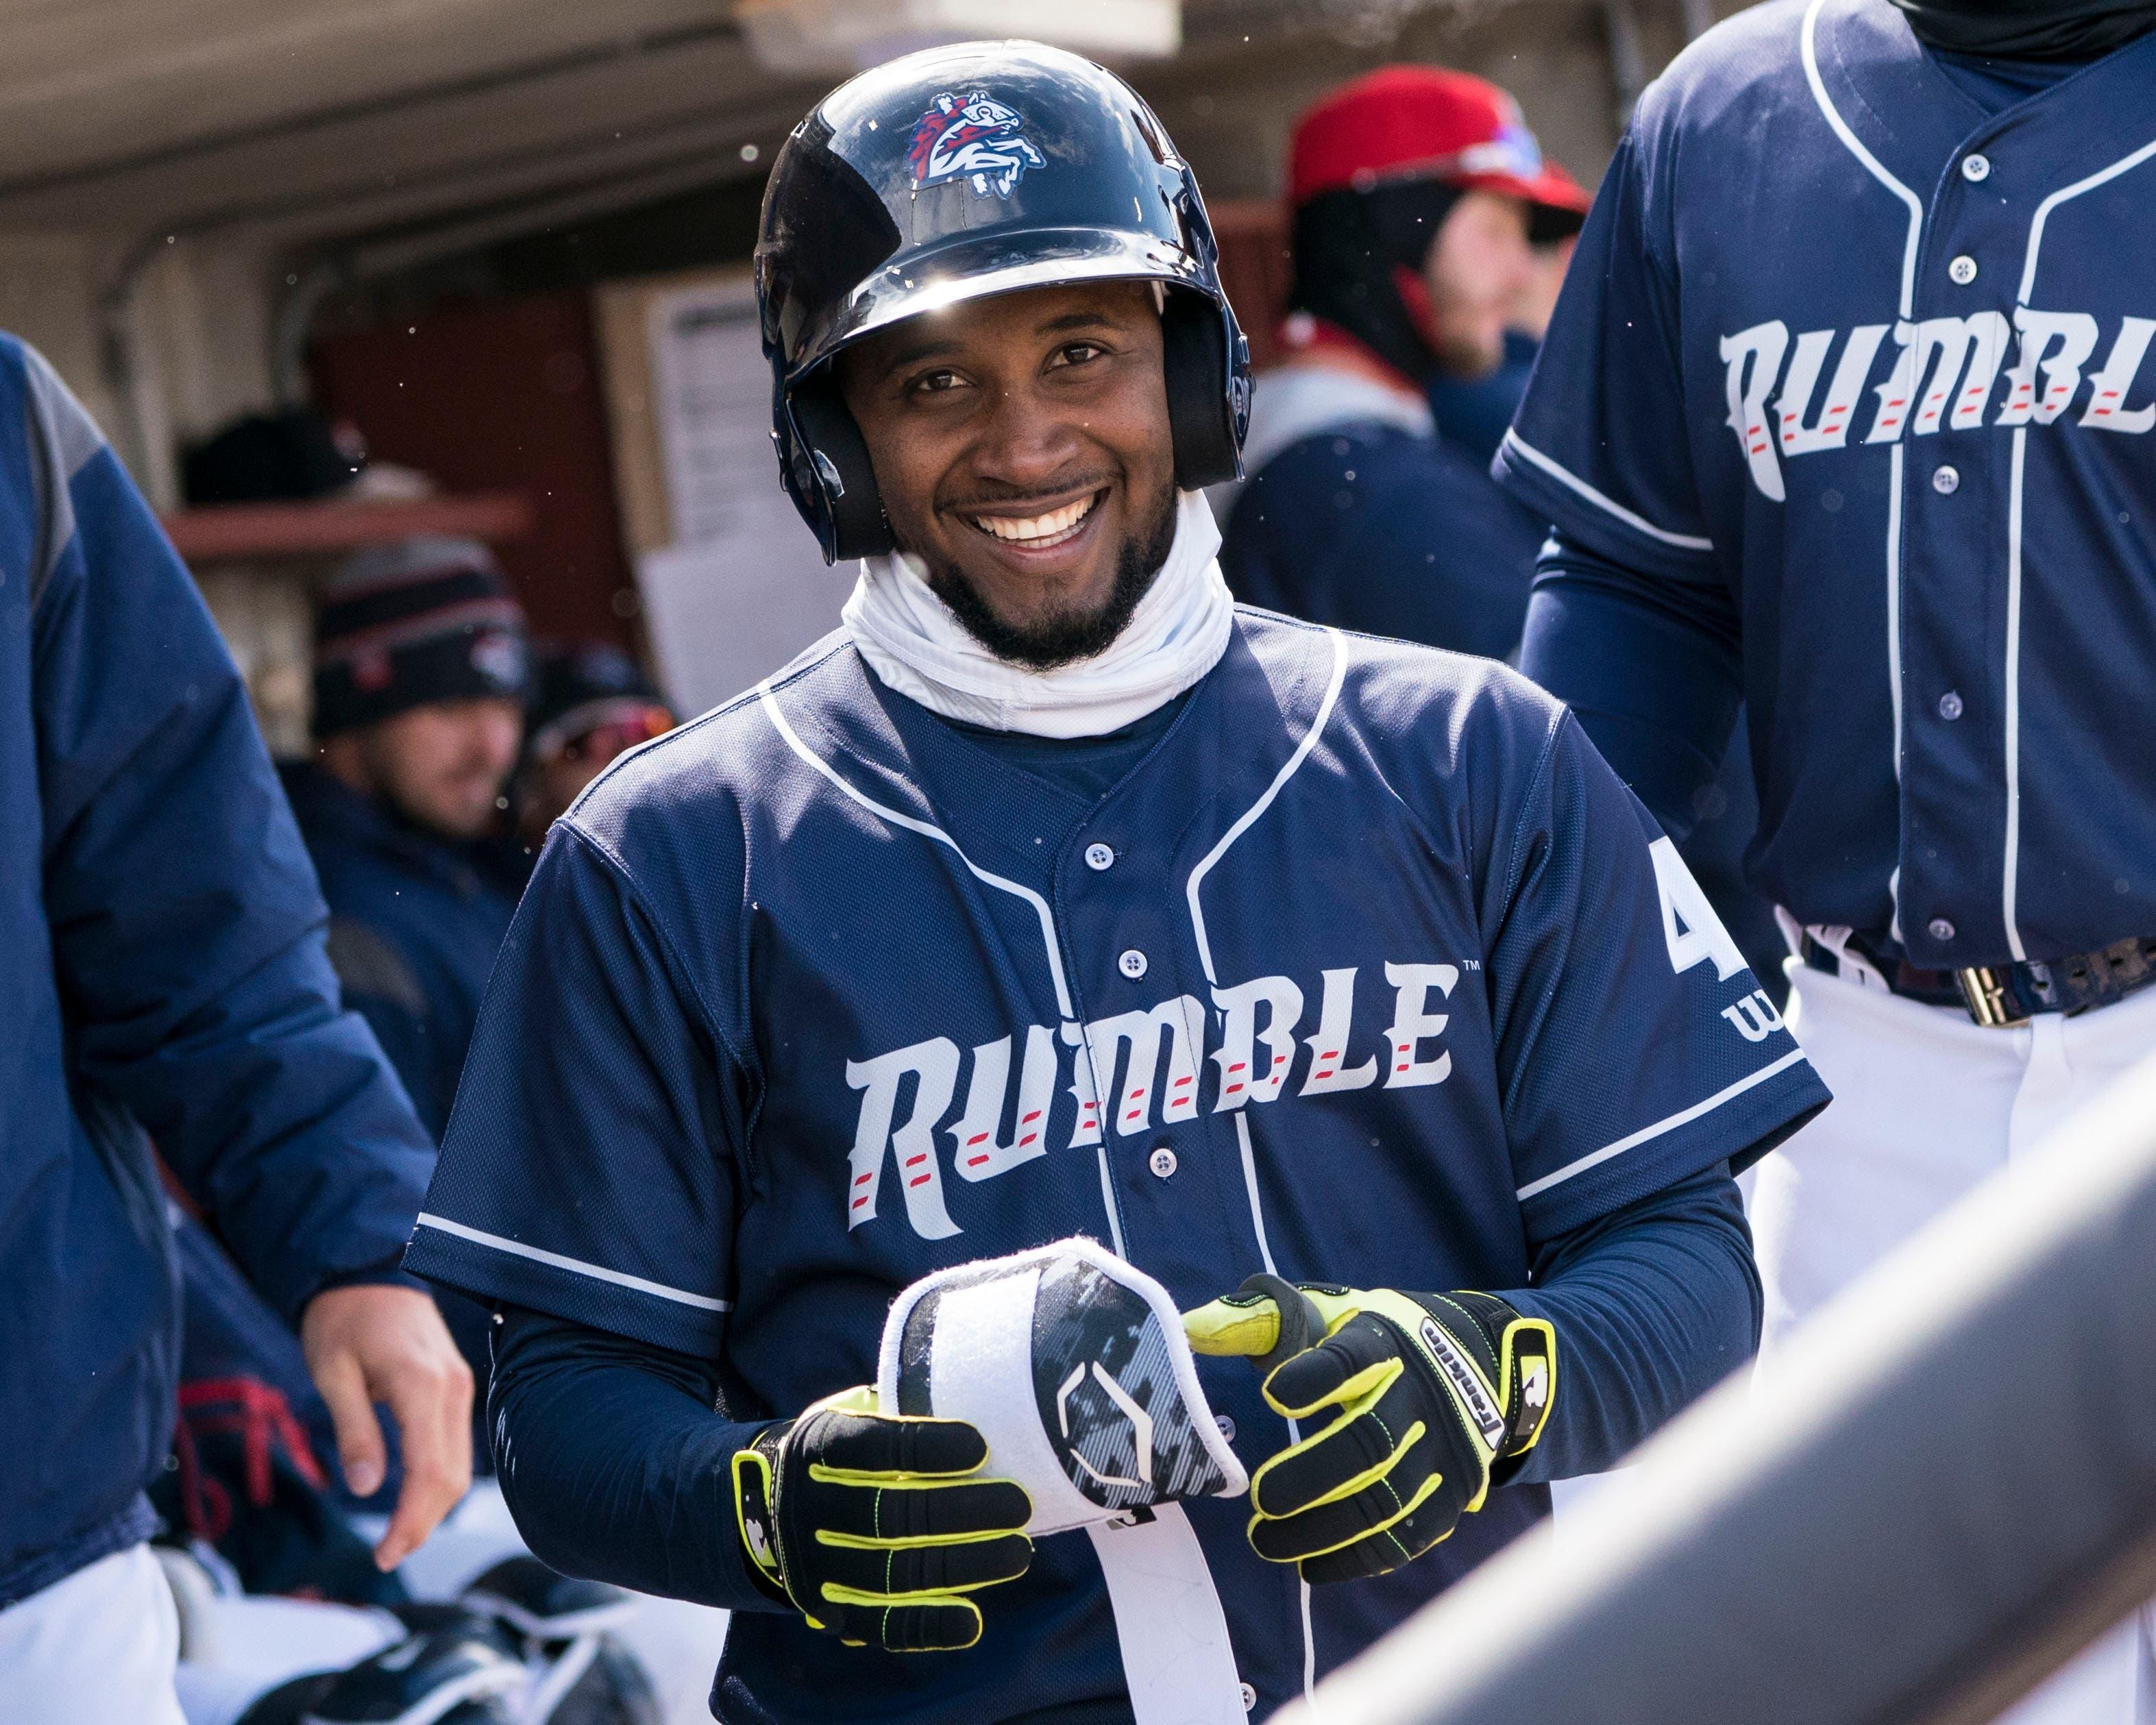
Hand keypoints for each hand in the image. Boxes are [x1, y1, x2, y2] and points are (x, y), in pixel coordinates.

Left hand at [300, 1283, 474, 1570]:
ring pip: (461, 1465)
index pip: (429, 1472)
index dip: (411, 1522)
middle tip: (384, 1556)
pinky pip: (456, 1445)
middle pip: (452, 1477)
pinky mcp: (457, 1387)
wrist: (369, 1272)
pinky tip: (412, 1498)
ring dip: (433, 1507)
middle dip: (423, 1524)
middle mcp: (453, 1388)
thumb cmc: (343, 1320)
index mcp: (422, 1385)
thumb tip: (367, 1489)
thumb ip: (354, 1430)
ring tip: (396, 1536)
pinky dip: (438, 1480)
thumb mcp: (332, 1373)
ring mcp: (461, 1386)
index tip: (382, 1556)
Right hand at [731, 1387, 1032, 1650]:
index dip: (927, 1449)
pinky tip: (972, 1621)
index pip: (872, 1447)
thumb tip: (979, 1405)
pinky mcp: (829, 1610)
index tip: (981, 1447)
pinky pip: (879, 1625)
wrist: (769, 1508)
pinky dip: (928, 1626)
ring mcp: (816, 1565)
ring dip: (962, 1566)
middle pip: (891, 1514)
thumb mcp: (852, 1414)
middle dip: (963, 1511)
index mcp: (816, 1447)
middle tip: (1018, 1505)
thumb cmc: (842, 1452)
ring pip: (893, 1573)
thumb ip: (898, 1411)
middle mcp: (808, 1508)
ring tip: (1017, 1553)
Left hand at [1184, 1275, 1553, 1583]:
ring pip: (1385, 1500)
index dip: (1315, 1376)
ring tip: (1264, 1540)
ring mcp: (1443, 1449)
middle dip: (1310, 1475)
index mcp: (1382, 1342)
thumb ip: (1257, 1321)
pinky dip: (1356, 1559)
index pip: (1352, 1356)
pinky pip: (1405, 1537)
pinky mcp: (1451, 1495)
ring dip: (1322, 1529)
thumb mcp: (1326, 1314)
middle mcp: (1420, 1394)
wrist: (1475, 1361)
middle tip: (1261, 1498)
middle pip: (1368, 1442)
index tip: (1273, 1394)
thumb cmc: (1373, 1341)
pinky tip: (1309, 1566)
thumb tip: (1189, 1330)